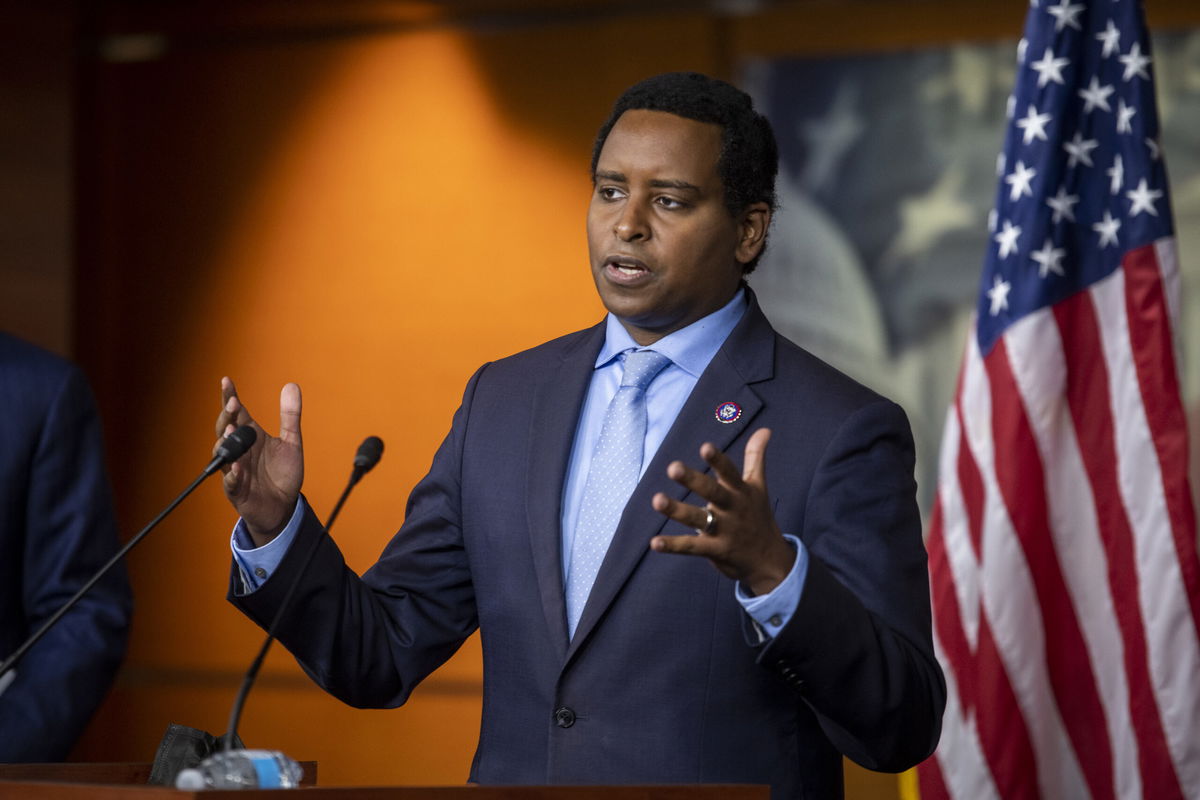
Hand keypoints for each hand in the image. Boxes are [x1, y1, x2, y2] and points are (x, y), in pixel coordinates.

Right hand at [213, 376, 303, 545]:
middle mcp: (240, 450)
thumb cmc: (282, 474)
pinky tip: (238, 467)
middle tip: (232, 403)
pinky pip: (232, 481)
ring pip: (224, 453)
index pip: (237, 413)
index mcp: (251, 436)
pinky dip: (234, 474)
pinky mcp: (237, 490)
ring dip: (227, 441)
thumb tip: (291, 385)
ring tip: (233, 428)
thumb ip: (290, 416)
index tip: (227, 380)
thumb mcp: (291, 442)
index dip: (230, 397)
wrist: (283, 506)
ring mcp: (236, 469)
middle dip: (227, 416)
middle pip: (226, 429)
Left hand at [650, 428, 794, 595]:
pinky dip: (672, 545)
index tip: (705, 447)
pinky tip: (654, 542)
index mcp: (741, 492)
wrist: (770, 560)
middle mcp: (732, 509)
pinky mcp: (715, 550)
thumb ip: (756, 457)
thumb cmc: (758, 516)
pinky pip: (691, 547)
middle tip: (672, 467)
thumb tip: (765, 428)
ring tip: (656, 500)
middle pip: (712, 492)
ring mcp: (724, 531)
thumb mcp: (758, 486)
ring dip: (676, 510)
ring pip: (697, 518)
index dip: (718, 460)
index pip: (729, 473)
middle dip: (693, 481)